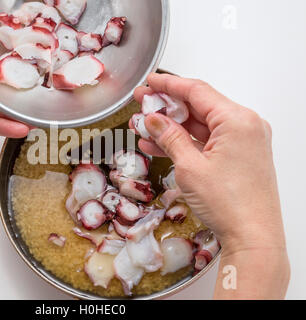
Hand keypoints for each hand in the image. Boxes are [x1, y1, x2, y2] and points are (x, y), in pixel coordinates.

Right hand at [131, 74, 289, 298]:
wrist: (253, 237)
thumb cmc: (230, 204)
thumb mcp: (190, 167)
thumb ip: (170, 137)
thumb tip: (153, 120)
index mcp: (238, 120)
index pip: (197, 91)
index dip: (168, 84)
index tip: (149, 81)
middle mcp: (245, 126)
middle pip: (198, 107)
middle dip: (166, 107)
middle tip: (141, 103)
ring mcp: (242, 142)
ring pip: (200, 126)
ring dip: (171, 127)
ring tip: (143, 127)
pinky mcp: (238, 157)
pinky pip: (206, 142)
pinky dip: (184, 143)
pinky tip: (159, 145)